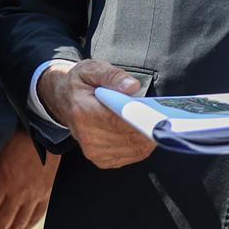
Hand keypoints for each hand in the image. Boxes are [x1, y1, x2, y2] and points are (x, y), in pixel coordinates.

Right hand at [37, 59, 154, 169]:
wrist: (63, 100)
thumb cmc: (80, 83)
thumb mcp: (92, 68)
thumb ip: (112, 76)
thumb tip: (132, 87)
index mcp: (83, 112)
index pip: (119, 120)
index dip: (142, 119)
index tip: (161, 116)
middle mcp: (87, 136)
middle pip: (130, 137)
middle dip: (149, 127)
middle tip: (165, 117)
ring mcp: (94, 151)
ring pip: (134, 149)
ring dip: (148, 137)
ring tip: (155, 122)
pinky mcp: (102, 160)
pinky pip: (132, 156)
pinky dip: (142, 145)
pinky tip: (143, 132)